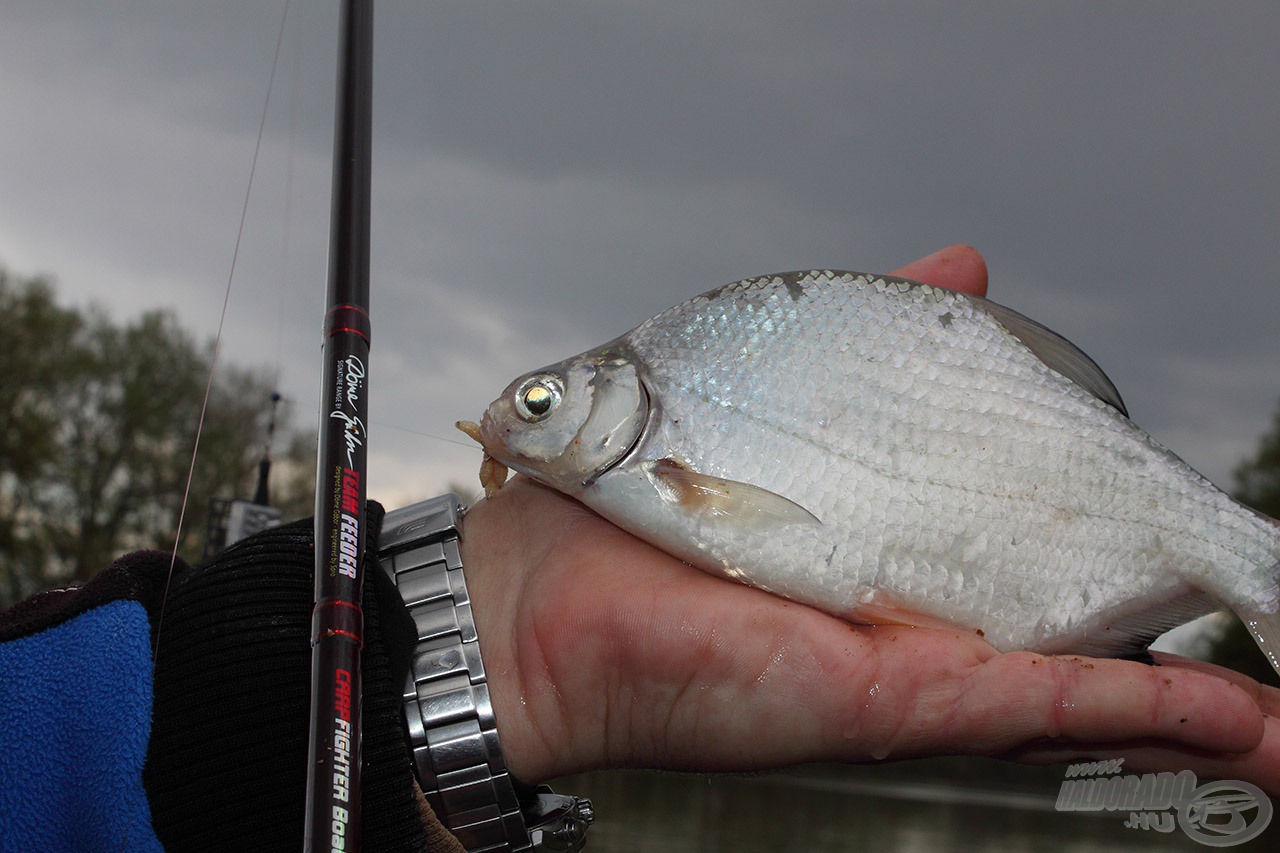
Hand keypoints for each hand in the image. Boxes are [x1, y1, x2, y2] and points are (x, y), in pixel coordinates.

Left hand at [460, 245, 1279, 795]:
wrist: (539, 598)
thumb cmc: (634, 502)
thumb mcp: (760, 381)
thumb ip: (866, 328)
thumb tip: (970, 261)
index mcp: (898, 538)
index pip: (1034, 534)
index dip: (1119, 535)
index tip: (1191, 530)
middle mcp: (915, 609)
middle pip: (1071, 620)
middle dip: (1172, 635)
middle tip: (1265, 651)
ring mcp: (911, 660)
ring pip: (1078, 681)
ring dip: (1189, 698)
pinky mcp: (888, 696)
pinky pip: (1028, 703)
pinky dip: (1130, 706)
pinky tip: (1234, 718)